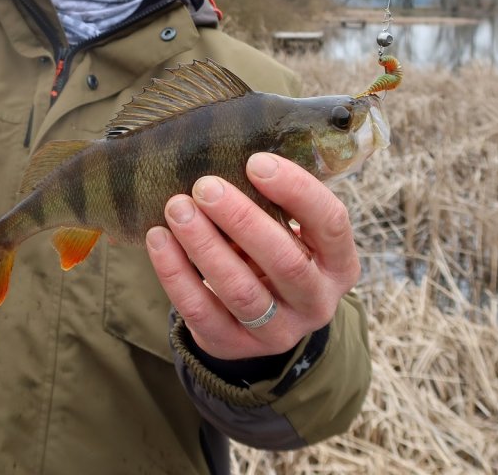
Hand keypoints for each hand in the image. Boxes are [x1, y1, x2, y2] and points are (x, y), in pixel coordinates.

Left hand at [146, 152, 360, 360]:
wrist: (260, 320)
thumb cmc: (272, 252)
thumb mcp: (287, 230)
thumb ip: (272, 201)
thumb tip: (228, 151)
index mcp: (339, 264)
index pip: (330, 223)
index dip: (296, 190)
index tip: (255, 161)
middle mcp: (316, 302)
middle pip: (284, 261)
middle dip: (241, 219)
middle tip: (205, 186)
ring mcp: (277, 331)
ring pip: (240, 290)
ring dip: (204, 245)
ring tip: (177, 208)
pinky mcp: (233, 345)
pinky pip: (200, 310)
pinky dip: (175, 273)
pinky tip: (158, 239)